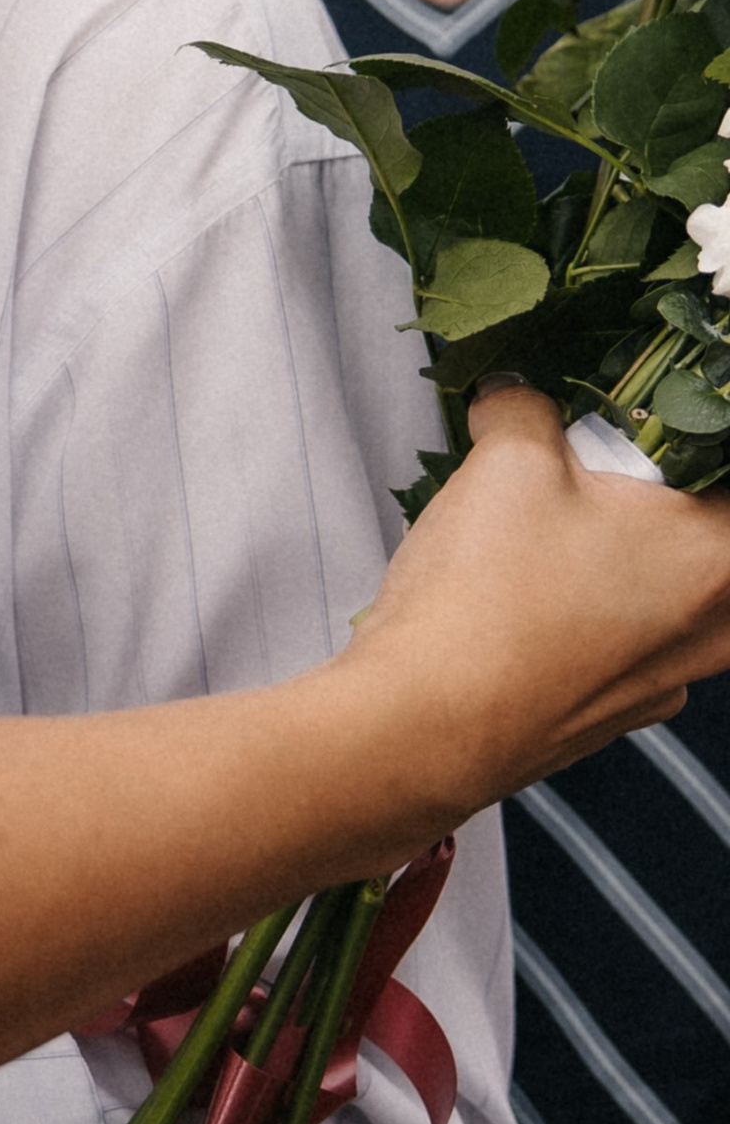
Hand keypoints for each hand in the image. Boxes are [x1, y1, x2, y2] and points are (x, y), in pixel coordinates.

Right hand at [359, 383, 729, 817]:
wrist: (422, 726)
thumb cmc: (487, 596)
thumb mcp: (507, 461)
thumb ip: (526, 408)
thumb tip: (517, 396)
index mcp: (719, 554)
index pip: (723, 467)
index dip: (678, 440)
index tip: (629, 431)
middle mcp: (717, 627)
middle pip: (703, 536)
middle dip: (650, 498)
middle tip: (588, 473)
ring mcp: (672, 678)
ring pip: (670, 592)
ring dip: (623, 556)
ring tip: (546, 536)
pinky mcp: (620, 714)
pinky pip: (628, 641)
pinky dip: (592, 613)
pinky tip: (528, 602)